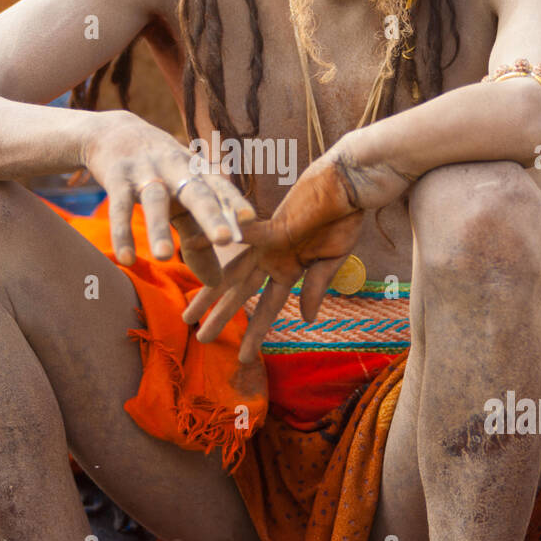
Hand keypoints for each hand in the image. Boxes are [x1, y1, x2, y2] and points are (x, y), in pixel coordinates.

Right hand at [83, 112, 256, 285]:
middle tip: (225, 239)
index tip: (251, 220)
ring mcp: (145, 171)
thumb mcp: (179, 201)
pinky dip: (121, 233)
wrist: (112, 132)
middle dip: (211, 215)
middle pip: (196, 193)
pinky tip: (126, 259)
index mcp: (196, 172)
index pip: (220, 187)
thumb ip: (197, 240)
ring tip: (164, 257)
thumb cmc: (158, 173)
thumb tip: (216, 284)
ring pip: (154, 201)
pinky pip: (118, 208)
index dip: (234, 202)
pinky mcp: (116, 177)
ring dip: (159, 228)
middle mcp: (175, 168)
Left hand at [182, 133, 413, 361]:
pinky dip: (221, 243)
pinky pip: (244, 235)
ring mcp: (269, 243)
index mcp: (289, 269)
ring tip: (189, 314)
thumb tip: (307, 319)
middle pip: (241, 294)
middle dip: (222, 317)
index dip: (255, 331)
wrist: (351, 185)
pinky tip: (193, 249)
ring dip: (212, 294)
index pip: (267, 307)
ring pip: (235, 273)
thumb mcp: (331, 262)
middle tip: (199, 339)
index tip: (244, 356)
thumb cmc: (344, 218)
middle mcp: (272, 258)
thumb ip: (316, 289)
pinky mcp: (274, 224)